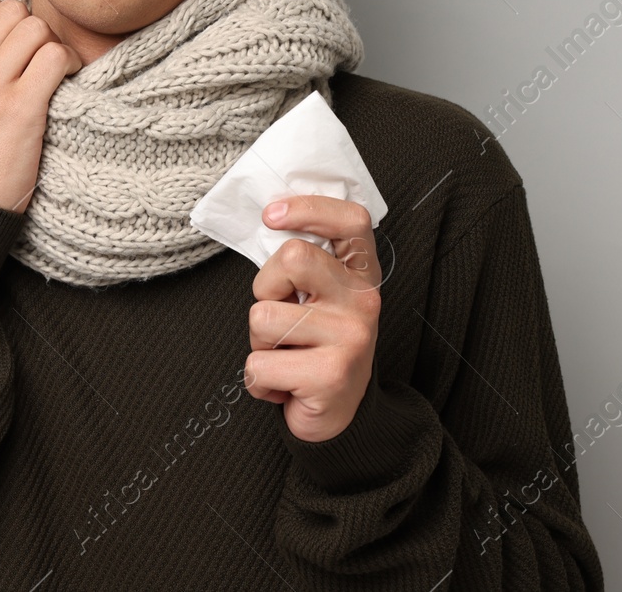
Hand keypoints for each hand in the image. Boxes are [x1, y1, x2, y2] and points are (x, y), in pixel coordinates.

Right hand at [0, 0, 81, 212]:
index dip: (1, 15)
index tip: (11, 42)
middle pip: (12, 10)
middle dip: (30, 32)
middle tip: (33, 63)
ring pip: (36, 28)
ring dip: (51, 48)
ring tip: (48, 76)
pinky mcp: (20, 107)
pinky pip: (55, 56)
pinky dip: (67, 65)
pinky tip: (61, 85)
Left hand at [245, 195, 380, 442]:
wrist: (340, 414)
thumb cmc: (319, 347)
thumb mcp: (322, 298)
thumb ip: (307, 263)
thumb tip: (269, 220)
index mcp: (361, 275)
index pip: (350, 220)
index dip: (309, 208)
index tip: (272, 215)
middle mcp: (363, 301)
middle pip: (292, 258)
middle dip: (265, 288)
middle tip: (280, 314)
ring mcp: (350, 337)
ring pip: (263, 317)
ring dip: (259, 343)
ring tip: (286, 356)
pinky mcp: (331, 375)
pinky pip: (259, 364)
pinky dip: (259, 381)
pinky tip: (284, 386)